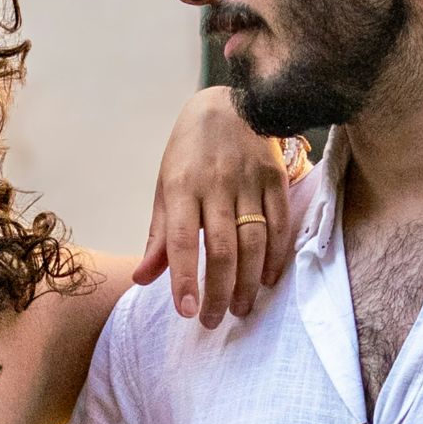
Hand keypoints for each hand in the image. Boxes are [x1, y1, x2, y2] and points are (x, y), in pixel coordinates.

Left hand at [134, 86, 297, 327]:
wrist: (230, 102)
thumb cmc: (190, 153)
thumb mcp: (166, 186)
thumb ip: (159, 235)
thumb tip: (142, 278)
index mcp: (181, 186)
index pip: (181, 240)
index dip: (184, 278)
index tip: (187, 311)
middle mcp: (215, 185)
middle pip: (221, 248)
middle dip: (219, 291)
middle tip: (215, 321)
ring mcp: (248, 181)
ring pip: (253, 242)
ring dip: (248, 282)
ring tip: (242, 308)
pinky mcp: (274, 179)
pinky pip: (280, 225)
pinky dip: (276, 257)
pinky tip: (268, 280)